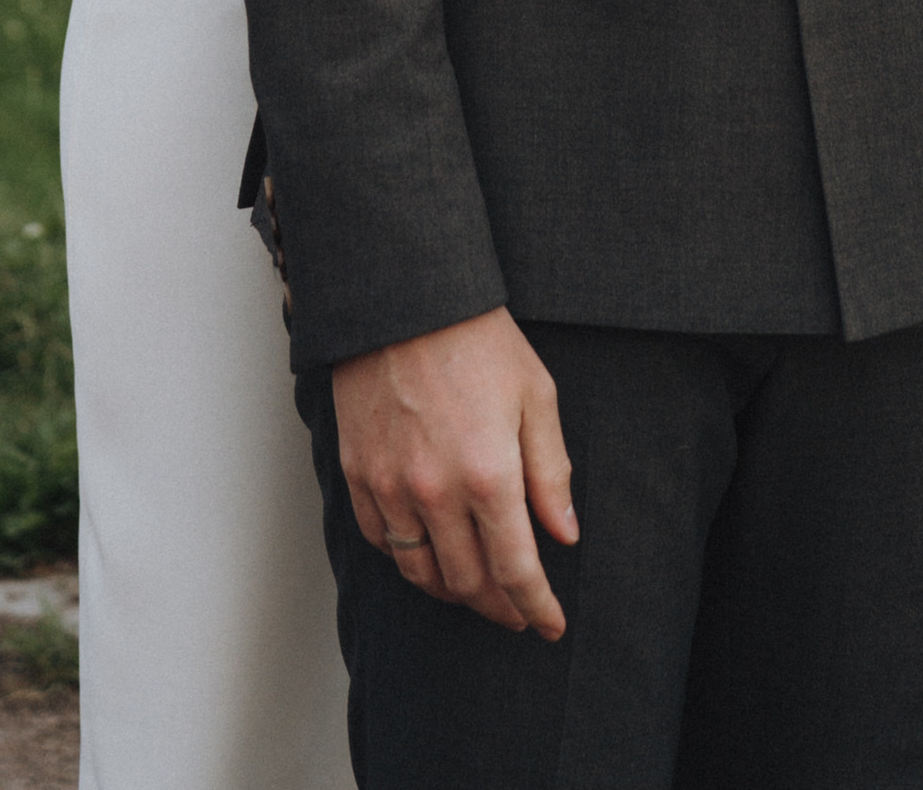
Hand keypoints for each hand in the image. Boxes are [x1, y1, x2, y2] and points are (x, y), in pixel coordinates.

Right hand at [333, 305, 576, 635]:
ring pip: (421, 573)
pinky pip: (382, 541)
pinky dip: (408, 560)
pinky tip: (428, 554)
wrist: (404, 298)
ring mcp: (391, 485)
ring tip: (476, 589)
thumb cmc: (477, 339)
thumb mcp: (535, 395)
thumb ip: (551, 472)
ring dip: (454, 591)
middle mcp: (435, 491)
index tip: (550, 624)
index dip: (537, 605)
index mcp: (488, 473)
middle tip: (518, 611)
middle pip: (468, 582)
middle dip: (499, 606)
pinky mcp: (358, 473)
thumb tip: (564, 534)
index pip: (516, 570)